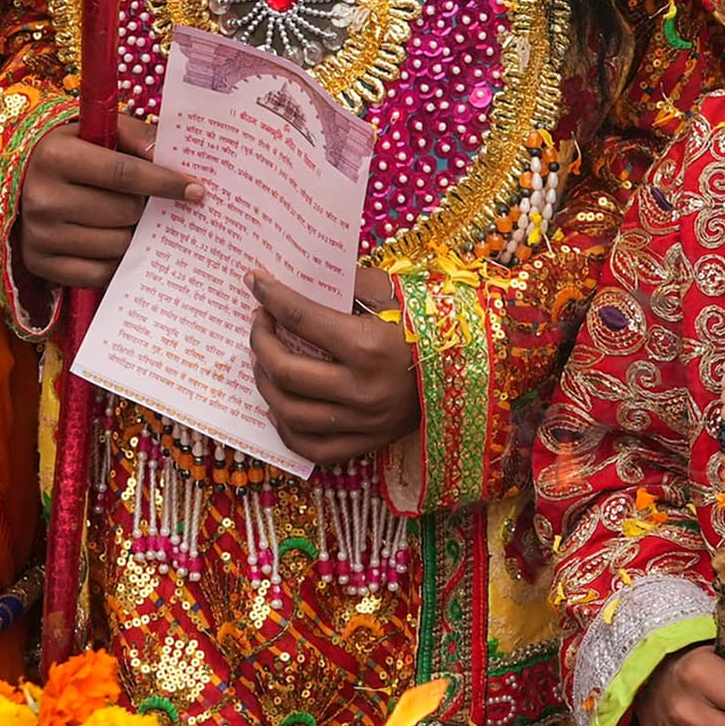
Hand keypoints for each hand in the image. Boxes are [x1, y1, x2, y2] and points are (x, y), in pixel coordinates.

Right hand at [15, 112, 196, 289]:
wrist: (21, 180)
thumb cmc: (72, 151)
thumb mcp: (98, 131)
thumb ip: (137, 138)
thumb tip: (175, 162)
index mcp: (55, 156)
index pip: (124, 174)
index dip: (165, 182)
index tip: (196, 190)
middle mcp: (42, 197)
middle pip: (125, 212)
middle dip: (144, 206)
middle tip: (142, 200)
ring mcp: (39, 235)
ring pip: (117, 245)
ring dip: (133, 233)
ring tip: (125, 219)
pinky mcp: (39, 264)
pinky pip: (100, 273)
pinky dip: (116, 260)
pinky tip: (114, 241)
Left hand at [250, 266, 422, 466]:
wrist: (469, 371)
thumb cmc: (428, 325)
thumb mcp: (393, 292)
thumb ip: (348, 282)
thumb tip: (301, 277)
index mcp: (369, 346)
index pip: (302, 318)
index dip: (272, 297)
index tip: (256, 283)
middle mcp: (362, 389)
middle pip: (286, 371)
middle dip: (261, 341)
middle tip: (259, 323)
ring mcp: (364, 421)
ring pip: (290, 412)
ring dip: (265, 384)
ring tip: (263, 363)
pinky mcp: (367, 443)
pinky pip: (311, 448)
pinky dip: (285, 429)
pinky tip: (278, 406)